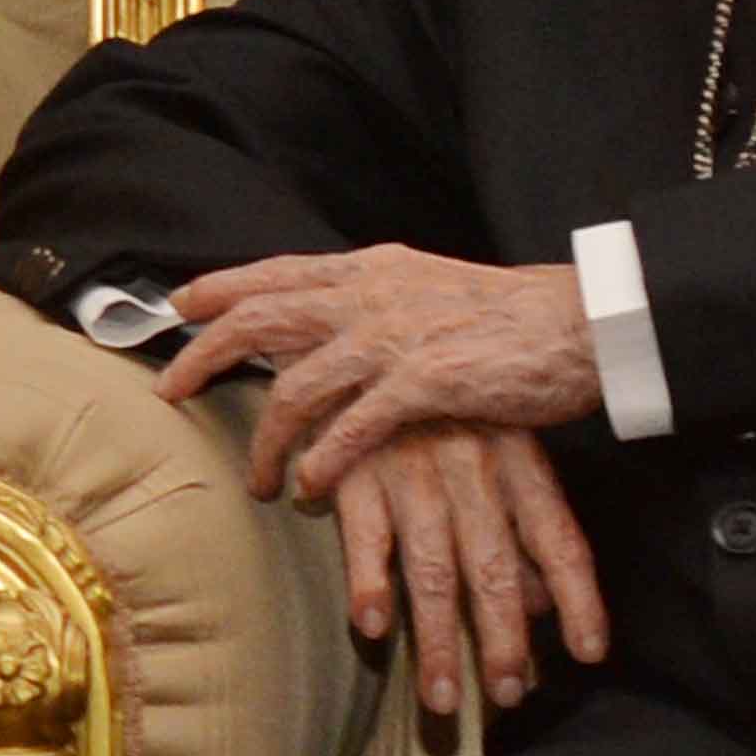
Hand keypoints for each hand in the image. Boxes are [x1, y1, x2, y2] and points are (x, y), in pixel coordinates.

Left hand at [153, 244, 602, 498]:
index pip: (277, 272)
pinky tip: (311, 485)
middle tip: (171, 389)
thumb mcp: (430, 288)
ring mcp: (395, 338)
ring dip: (267, 439)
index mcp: (373, 270)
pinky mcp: (425, 382)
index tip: (179, 304)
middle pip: (260, 320)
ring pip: (296, 386)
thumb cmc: (511, 316)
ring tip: (260, 478)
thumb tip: (332, 316)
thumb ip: (378, 300)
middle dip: (205, 355)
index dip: (221, 288)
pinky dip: (323, 460)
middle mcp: (372, 296)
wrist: (583, 323)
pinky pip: (351, 427)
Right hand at [307, 422, 616, 714]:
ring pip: (432, 567)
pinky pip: (363, 532)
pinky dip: (367, 580)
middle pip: (495, 568)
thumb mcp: (497, 444)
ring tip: (444, 698)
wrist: (366, 323)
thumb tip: (540, 603)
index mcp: (516, 460)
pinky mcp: (354, 469)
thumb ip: (517, 526)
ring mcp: (412, 471)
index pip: (560, 538)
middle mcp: (471, 470)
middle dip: (502, 640)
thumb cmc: (441, 398)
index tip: (589, 653)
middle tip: (508, 696)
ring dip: (438, 638)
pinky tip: (373, 626)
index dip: (579, 597)